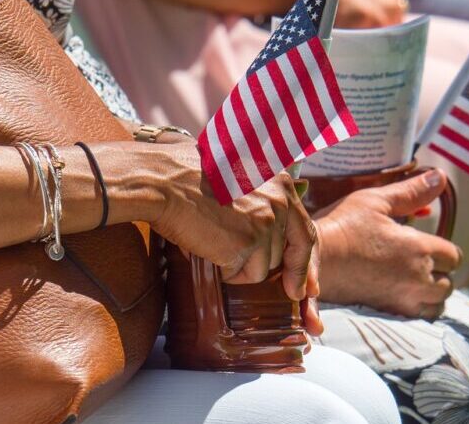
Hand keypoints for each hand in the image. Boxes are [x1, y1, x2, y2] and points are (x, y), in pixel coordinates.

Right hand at [136, 142, 318, 301]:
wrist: (163, 181)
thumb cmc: (187, 177)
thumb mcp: (238, 177)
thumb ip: (262, 198)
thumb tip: (274, 234)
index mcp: (280, 182)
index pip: (305, 231)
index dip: (304, 262)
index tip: (305, 286)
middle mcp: (279, 202)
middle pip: (285, 255)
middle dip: (277, 273)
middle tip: (285, 291)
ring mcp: (265, 223)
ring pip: (263, 268)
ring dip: (238, 265)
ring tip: (214, 240)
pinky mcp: (248, 243)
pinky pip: (241, 274)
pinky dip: (223, 270)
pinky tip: (207, 246)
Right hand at [313, 168, 461, 318]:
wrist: (313, 261)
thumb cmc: (343, 226)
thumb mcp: (375, 201)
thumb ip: (411, 192)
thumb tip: (440, 176)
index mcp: (419, 248)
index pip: (453, 256)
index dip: (443, 248)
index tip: (425, 242)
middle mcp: (418, 278)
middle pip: (448, 283)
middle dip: (439, 272)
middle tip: (418, 260)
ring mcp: (403, 299)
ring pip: (436, 304)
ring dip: (431, 293)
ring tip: (413, 280)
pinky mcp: (387, 313)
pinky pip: (418, 316)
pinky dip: (417, 308)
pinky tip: (401, 294)